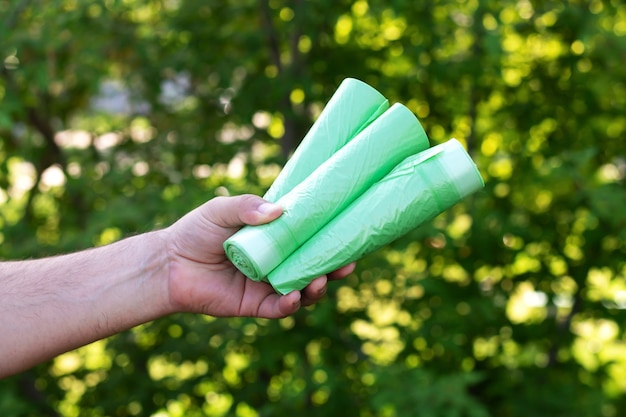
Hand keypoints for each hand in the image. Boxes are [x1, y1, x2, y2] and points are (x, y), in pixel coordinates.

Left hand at [163, 194, 354, 317]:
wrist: (169, 264)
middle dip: (333, 267)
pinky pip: (279, 308)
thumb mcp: (222, 210)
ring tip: (319, 280)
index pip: (308, 238)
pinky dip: (290, 304)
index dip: (328, 237)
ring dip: (316, 287)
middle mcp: (276, 262)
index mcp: (274, 239)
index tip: (347, 232)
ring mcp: (267, 284)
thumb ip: (248, 206)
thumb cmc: (195, 232)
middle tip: (346, 264)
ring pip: (302, 290)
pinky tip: (293, 297)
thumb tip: (279, 211)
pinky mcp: (254, 305)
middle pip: (312, 266)